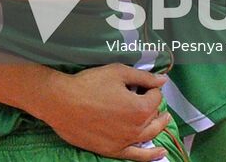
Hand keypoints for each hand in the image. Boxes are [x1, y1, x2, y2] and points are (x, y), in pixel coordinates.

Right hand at [33, 64, 172, 160]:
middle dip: (155, 105)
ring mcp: (126, 141)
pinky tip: (160, 153)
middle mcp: (137, 127)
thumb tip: (162, 81)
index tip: (142, 84)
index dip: (151, 88)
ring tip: (163, 120)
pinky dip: (152, 155)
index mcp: (140, 107)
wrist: (62, 103)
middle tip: (151, 97)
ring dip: (159, 125)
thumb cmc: (89, 84)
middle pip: (154, 116)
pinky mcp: (114, 151)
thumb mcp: (117, 72)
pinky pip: (138, 156)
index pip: (156, 96)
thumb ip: (143, 77)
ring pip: (150, 134)